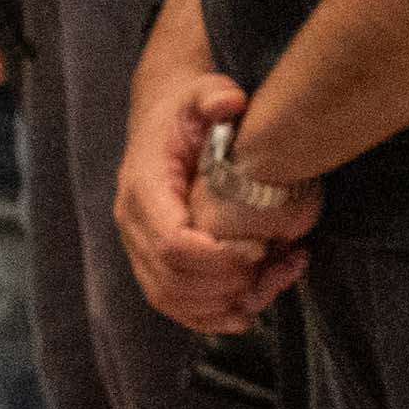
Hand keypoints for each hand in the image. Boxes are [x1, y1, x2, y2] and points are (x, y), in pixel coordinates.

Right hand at [116, 57, 306, 332]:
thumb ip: (215, 95)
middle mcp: (133, 225)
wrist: (164, 120)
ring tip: (274, 283)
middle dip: (229, 283)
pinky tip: (249, 311)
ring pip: (173, 301)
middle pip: (173, 281)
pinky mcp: (153, 263)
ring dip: (225, 305)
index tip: (260, 246)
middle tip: (276, 264)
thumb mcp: (201, 91)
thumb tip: (231, 101)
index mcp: (142, 189)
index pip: (172, 243)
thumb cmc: (186, 109)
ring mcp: (139, 249)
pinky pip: (175, 305)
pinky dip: (211, 317)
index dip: (218, 256)